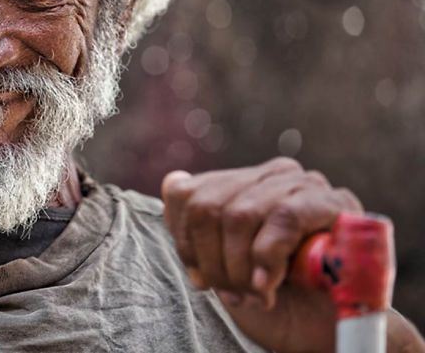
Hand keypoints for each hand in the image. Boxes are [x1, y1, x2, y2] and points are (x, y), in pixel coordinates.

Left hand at [161, 157, 362, 352]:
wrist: (328, 331)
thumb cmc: (274, 297)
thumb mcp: (222, 265)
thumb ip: (196, 230)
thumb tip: (173, 182)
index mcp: (240, 184)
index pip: (184, 193)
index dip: (184, 241)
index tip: (201, 278)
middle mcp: (269, 175)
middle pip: (206, 206)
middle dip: (212, 261)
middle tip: (231, 292)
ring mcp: (302, 184)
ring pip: (239, 214)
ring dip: (239, 266)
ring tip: (254, 294)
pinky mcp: (334, 202)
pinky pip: (283, 218)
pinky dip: (267, 257)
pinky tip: (269, 283)